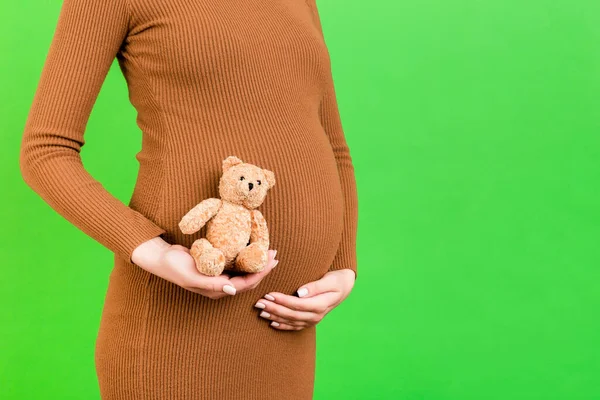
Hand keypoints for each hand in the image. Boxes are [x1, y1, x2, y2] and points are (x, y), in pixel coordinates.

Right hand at [131, 236, 278, 298]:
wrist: (162, 257)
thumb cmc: (175, 266)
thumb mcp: (191, 275)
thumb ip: (212, 283)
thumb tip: (233, 289)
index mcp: (217, 290)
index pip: (245, 284)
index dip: (260, 274)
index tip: (271, 261)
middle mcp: (221, 286)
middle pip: (248, 279)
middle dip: (264, 268)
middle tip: (275, 254)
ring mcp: (219, 277)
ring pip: (244, 273)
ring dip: (258, 263)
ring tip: (269, 252)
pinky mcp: (217, 268)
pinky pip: (237, 265)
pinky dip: (247, 258)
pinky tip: (254, 250)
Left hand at [253, 268, 355, 329]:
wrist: (345, 286)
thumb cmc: (337, 280)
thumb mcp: (330, 280)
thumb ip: (315, 286)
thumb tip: (300, 292)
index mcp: (321, 304)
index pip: (297, 304)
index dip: (282, 301)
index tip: (269, 294)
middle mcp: (316, 315)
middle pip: (291, 314)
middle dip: (274, 309)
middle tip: (259, 303)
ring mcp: (314, 320)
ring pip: (291, 321)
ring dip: (275, 317)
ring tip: (261, 312)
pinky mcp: (311, 321)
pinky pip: (295, 326)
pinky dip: (283, 326)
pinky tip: (272, 323)